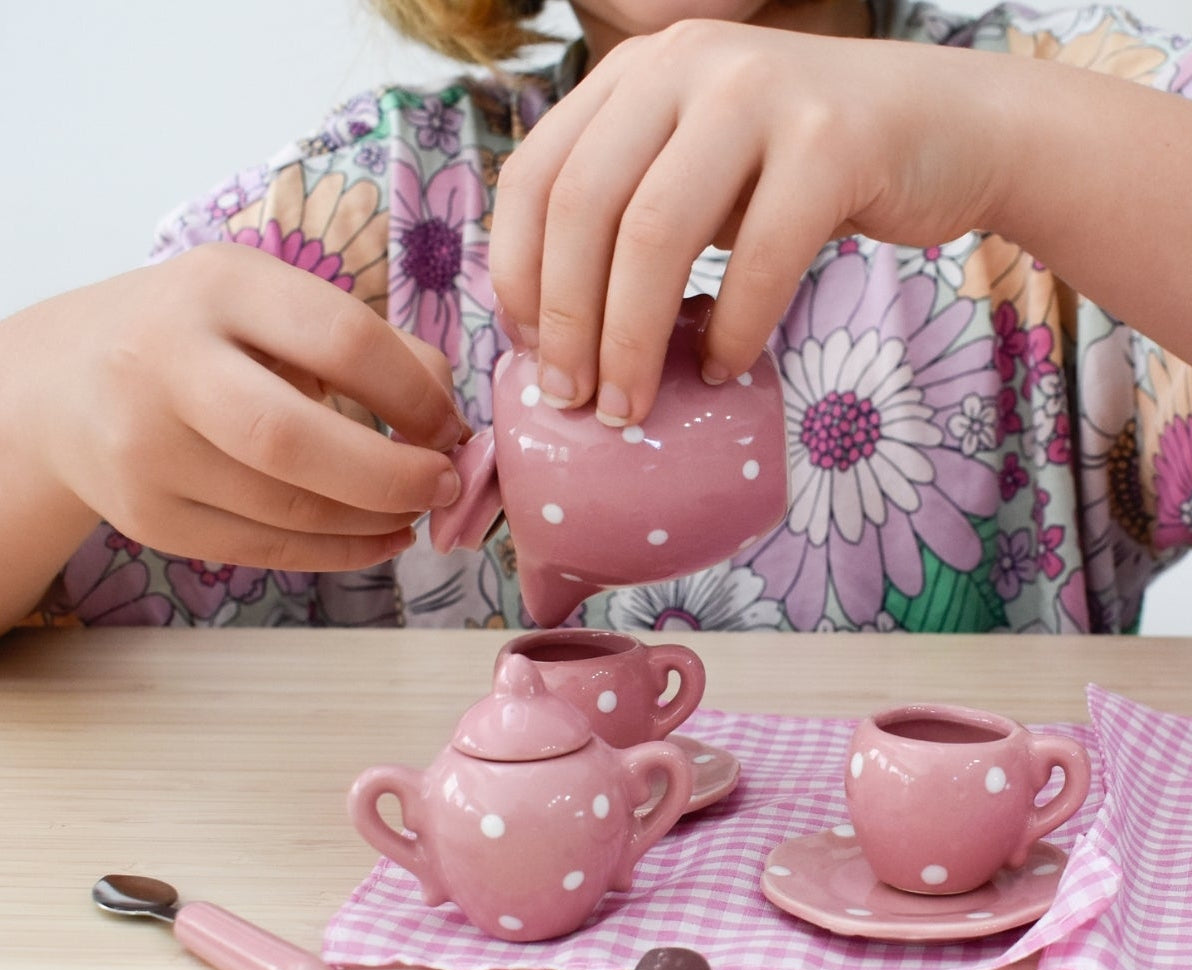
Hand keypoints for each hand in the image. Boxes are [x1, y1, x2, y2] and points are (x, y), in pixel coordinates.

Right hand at [0, 242, 467, 577]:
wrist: (69, 386)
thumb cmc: (202, 337)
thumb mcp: (272, 305)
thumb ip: (370, 346)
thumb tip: (453, 421)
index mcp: (220, 287)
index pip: (342, 339)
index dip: (416, 394)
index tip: (452, 427)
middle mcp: (170, 363)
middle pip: (294, 439)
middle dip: (393, 475)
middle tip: (445, 484)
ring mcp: (149, 448)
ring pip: (287, 508)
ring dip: (374, 520)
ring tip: (415, 511)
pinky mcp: (150, 517)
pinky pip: (265, 548)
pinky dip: (340, 552)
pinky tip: (379, 537)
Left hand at [491, 21, 998, 423]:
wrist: (946, 128)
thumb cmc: (803, 170)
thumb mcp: (697, 170)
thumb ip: (630, 213)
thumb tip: (555, 330)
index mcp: (633, 75)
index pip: (536, 174)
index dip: (518, 274)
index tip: (530, 353)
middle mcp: (684, 65)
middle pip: (585, 209)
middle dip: (568, 322)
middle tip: (572, 400)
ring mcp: (758, 92)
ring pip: (655, 233)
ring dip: (631, 341)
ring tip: (631, 408)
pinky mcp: (832, 139)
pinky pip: (759, 257)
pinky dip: (733, 329)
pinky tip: (722, 368)